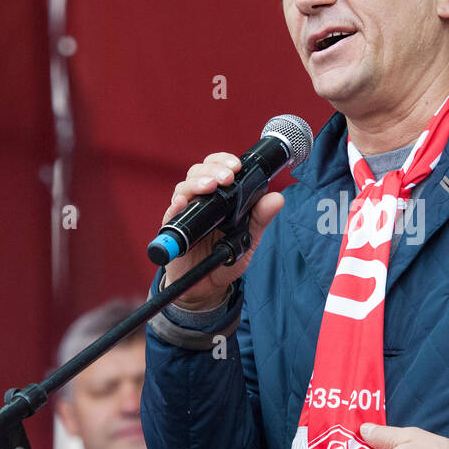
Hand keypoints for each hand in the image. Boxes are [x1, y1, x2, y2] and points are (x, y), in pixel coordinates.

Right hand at [161, 152, 284, 309]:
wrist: (208, 286)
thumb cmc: (226, 258)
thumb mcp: (249, 237)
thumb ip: (261, 218)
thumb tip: (277, 198)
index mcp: (218, 197)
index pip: (216, 168)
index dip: (223, 161)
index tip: (236, 165)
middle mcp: (200, 201)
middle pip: (198, 172)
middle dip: (213, 169)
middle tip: (227, 177)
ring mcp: (185, 214)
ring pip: (184, 188)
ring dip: (196, 183)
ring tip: (210, 186)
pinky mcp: (173, 230)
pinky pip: (171, 215)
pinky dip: (176, 206)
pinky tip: (182, 202)